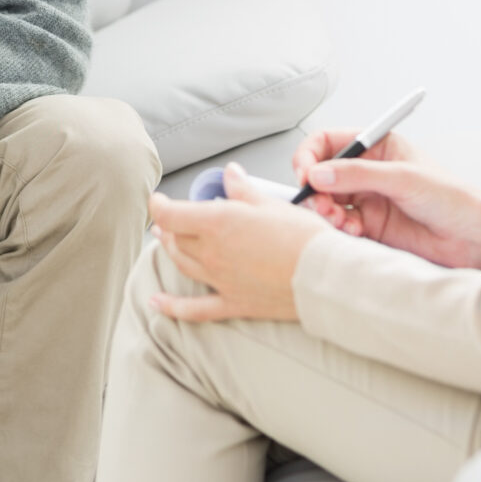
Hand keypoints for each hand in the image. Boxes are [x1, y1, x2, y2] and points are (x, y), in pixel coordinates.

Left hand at [147, 162, 331, 322]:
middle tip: (170, 217)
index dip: (159, 204)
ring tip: (166, 241)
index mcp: (218, 223)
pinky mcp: (233, 303)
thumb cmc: (304, 238)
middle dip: (169, 225)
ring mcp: (220, 280)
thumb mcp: (272, 204)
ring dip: (170, 251)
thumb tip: (230, 173)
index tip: (158, 198)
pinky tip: (156, 303)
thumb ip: (243, 190)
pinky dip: (171, 307)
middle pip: (175, 239)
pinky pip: (195, 308)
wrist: (325, 277)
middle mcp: (213, 253)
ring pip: (182, 264)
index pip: (171, 214)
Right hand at [291, 127, 480, 270]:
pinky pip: (340, 225)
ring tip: (339, 220)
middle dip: (315, 189)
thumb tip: (318, 174)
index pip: (328, 143)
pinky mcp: (370, 227)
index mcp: (378, 147)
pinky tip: (353, 232)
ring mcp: (367, 200)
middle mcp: (368, 172)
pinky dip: (339, 229)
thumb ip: (358, 175)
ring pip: (327, 202)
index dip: (310, 156)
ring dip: (326, 211)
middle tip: (320, 203)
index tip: (305, 173)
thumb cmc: (454, 199)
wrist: (477, 238)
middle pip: (321, 174)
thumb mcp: (404, 178)